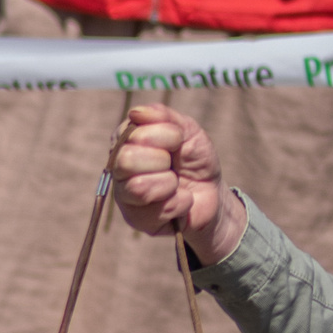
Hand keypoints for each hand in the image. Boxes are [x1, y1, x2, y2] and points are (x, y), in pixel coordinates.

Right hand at [111, 102, 246, 261]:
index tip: (178, 140)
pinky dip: (179, 203)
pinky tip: (182, 200)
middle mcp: (119, 167)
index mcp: (127, 141)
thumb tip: (136, 113)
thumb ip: (164, 117)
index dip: (164, 135)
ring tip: (176, 183)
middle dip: (162, 160)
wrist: (214, 193)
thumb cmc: (195, 160)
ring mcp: (125, 196)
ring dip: (169, 183)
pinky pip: (154, 212)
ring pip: (138, 187)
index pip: (131, 133)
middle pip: (126, 160)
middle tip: (174, 165)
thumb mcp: (188, 131)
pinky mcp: (137, 220)